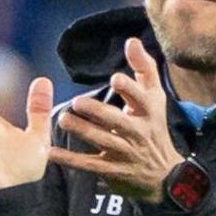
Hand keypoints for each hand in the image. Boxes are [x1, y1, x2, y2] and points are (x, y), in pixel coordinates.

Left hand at [51, 38, 184, 201]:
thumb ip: (144, 68)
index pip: (141, 99)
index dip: (129, 88)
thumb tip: (132, 40)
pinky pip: (89, 164)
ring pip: (101, 140)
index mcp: (148, 112)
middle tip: (77, 102)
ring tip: (62, 120)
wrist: (164, 174)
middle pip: (117, 121)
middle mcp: (137, 132)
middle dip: (98, 112)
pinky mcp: (112, 169)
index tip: (115, 79)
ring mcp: (125, 152)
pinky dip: (70, 159)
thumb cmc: (153, 127)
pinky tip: (52, 152)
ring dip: (81, 130)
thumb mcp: (155, 98)